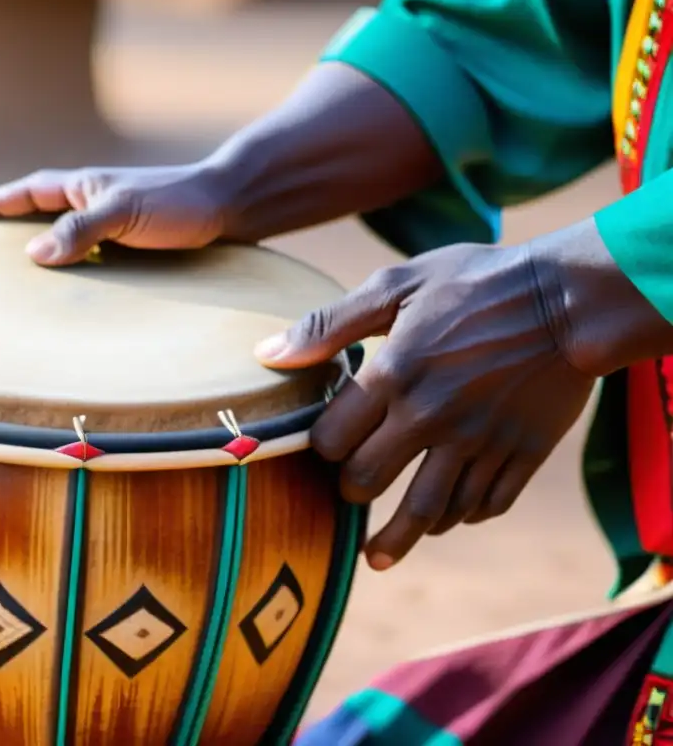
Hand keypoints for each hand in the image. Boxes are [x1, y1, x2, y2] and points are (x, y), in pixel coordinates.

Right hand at [0, 164, 230, 265]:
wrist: (229, 207)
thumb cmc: (177, 202)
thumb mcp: (123, 213)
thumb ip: (80, 231)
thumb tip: (32, 255)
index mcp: (81, 187)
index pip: (23, 193)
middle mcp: (90, 202)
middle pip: (36, 216)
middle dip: (8, 233)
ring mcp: (109, 224)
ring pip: (62, 239)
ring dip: (40, 256)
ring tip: (17, 286)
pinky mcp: (129, 245)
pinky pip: (88, 258)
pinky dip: (72, 271)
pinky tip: (70, 296)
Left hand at [254, 231, 604, 571]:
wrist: (572, 298)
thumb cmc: (476, 282)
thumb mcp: (397, 285)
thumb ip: (328, 325)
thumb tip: (265, 355)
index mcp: (393, 376)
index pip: (330, 440)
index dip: (320, 447)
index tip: (327, 443)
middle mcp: (431, 418)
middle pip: (368, 482)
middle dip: (351, 490)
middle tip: (352, 488)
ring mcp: (478, 442)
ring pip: (426, 512)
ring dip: (398, 537)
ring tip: (379, 555)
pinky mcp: (521, 455)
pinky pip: (483, 505)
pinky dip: (461, 516)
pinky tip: (447, 517)